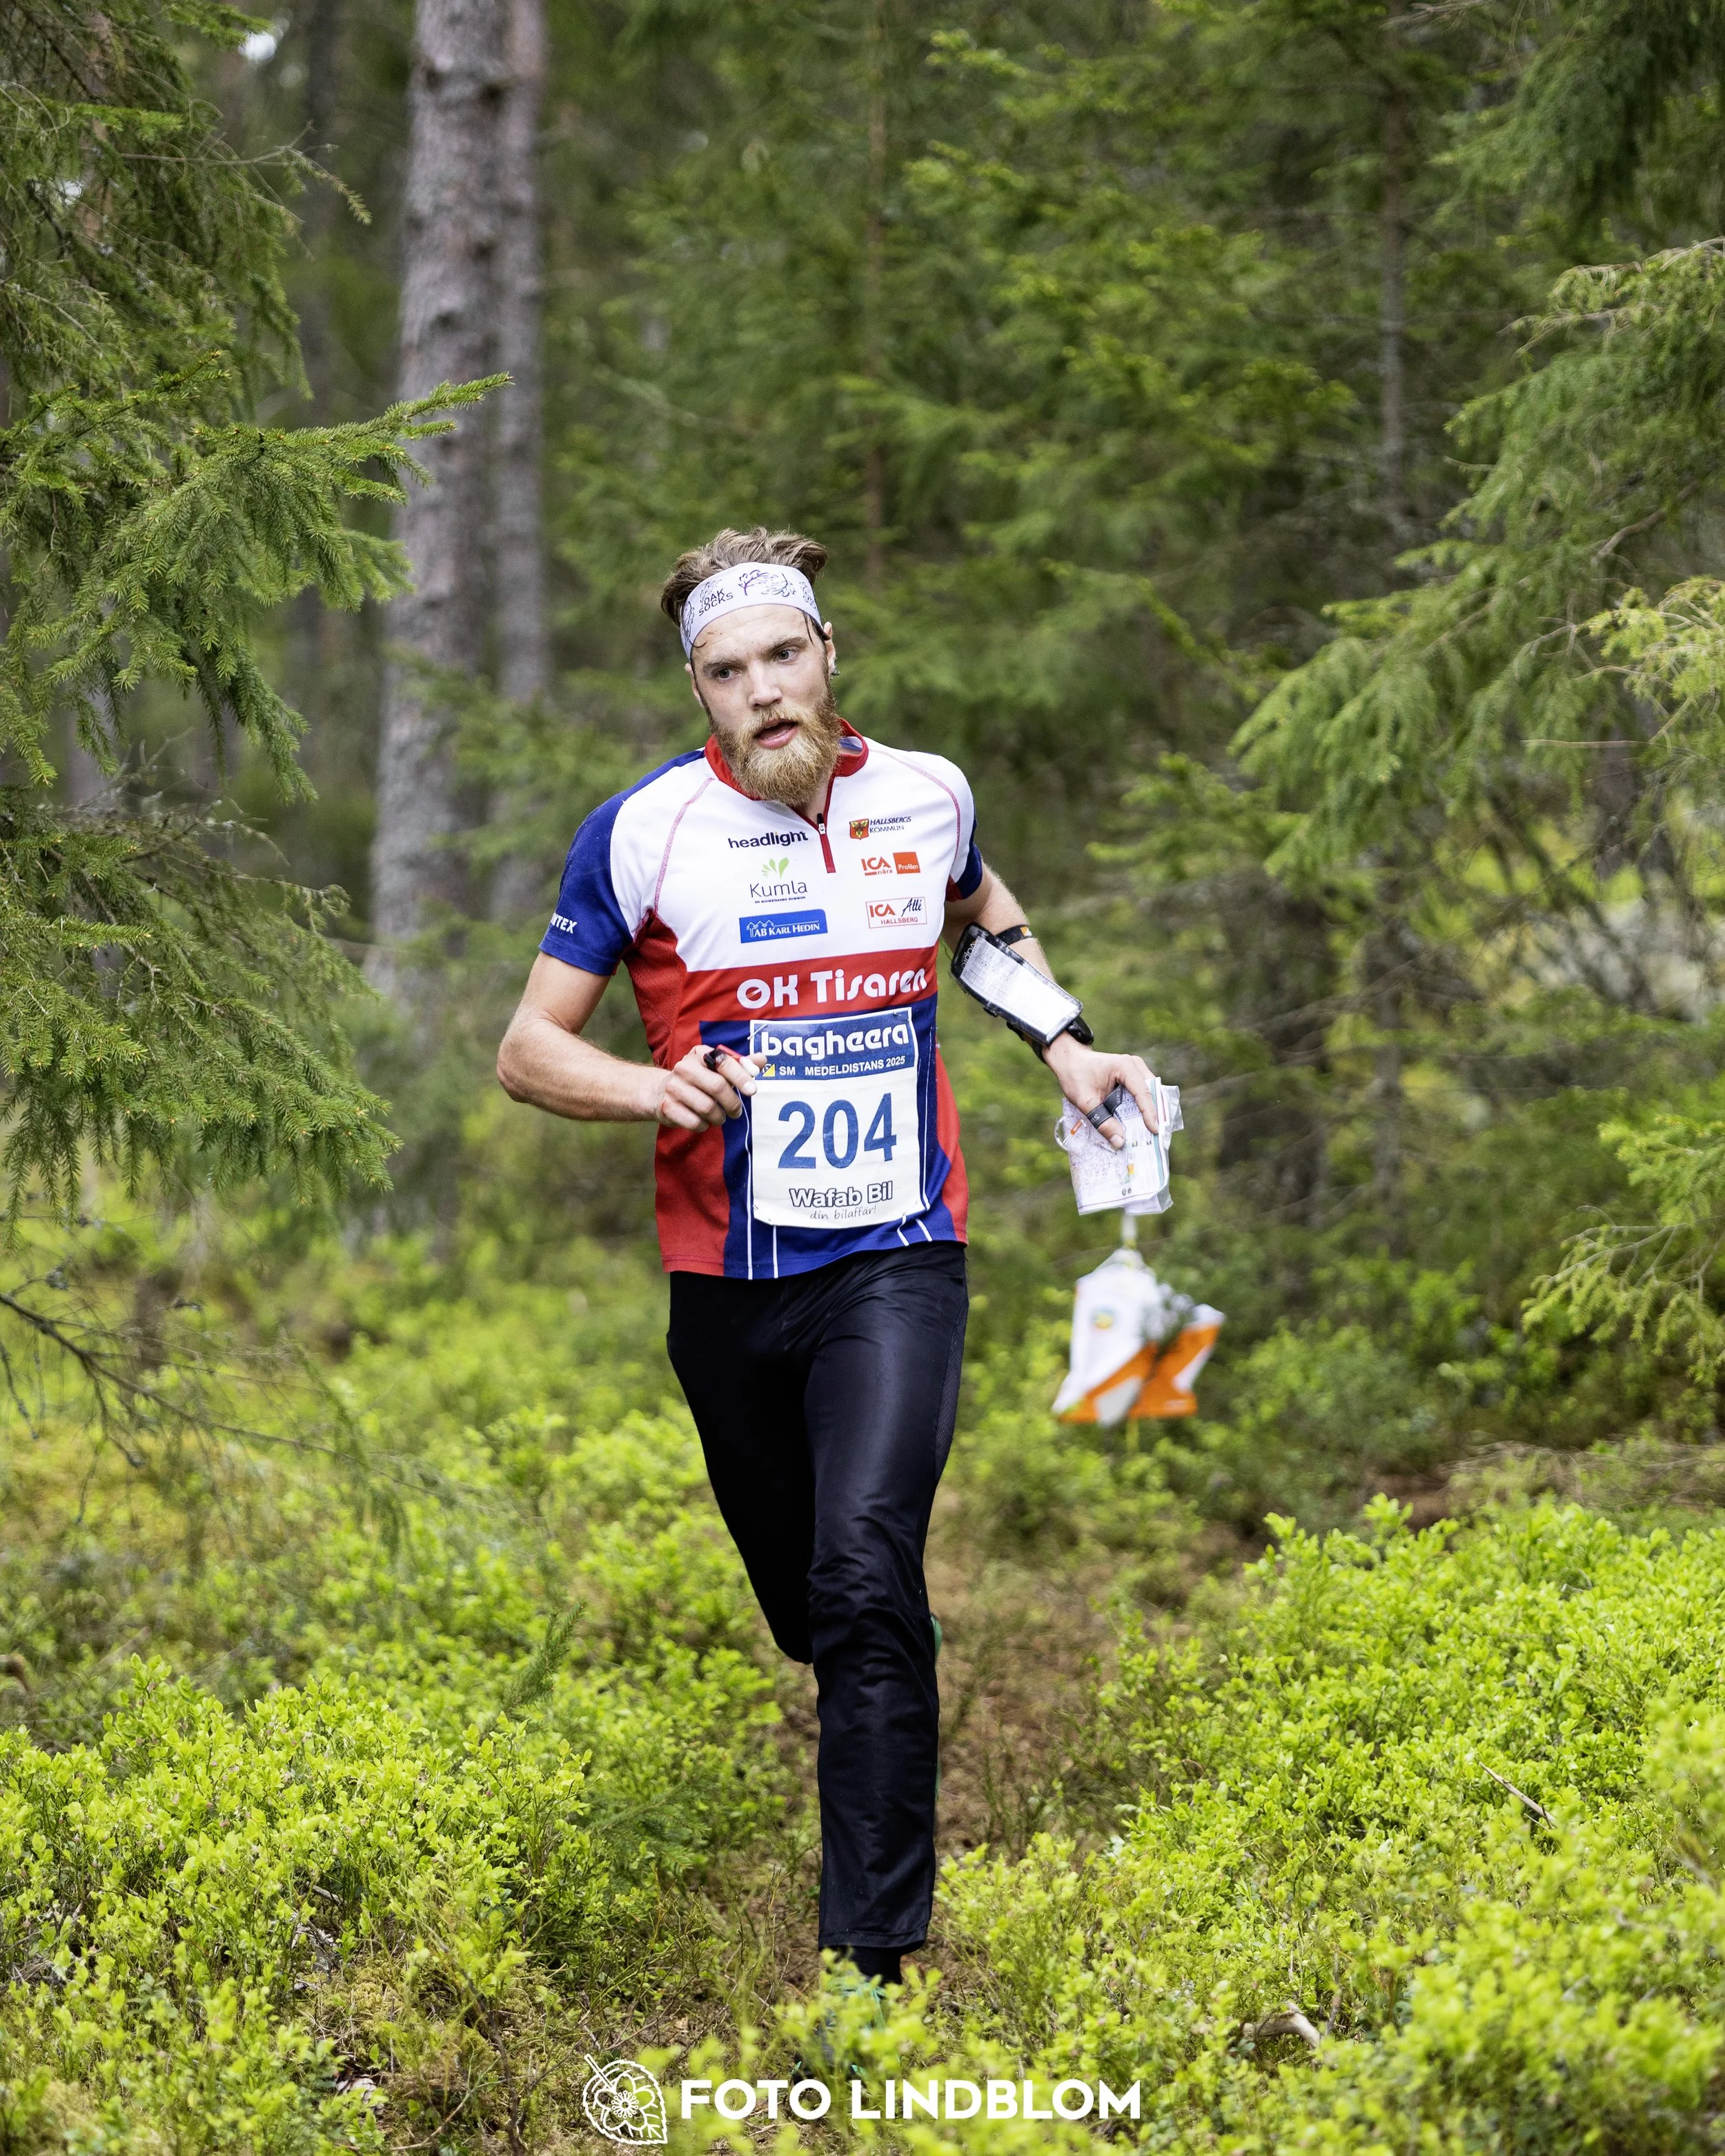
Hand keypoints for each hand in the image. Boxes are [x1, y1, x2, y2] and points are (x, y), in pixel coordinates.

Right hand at [652, 1044, 762, 1131]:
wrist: (661, 1091)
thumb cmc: (698, 1079)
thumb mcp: (717, 1068)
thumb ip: (740, 1064)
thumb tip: (762, 1059)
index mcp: (700, 1054)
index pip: (724, 1062)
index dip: (741, 1076)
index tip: (752, 1090)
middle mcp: (684, 1067)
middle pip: (717, 1086)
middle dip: (732, 1103)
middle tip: (736, 1112)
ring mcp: (673, 1086)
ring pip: (706, 1107)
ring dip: (719, 1117)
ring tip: (720, 1118)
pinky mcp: (666, 1106)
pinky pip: (693, 1121)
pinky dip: (703, 1125)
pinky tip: (704, 1122)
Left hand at [1044, 1035, 1162, 1149]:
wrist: (1070, 1062)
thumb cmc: (1076, 1077)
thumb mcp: (1086, 1102)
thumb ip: (1103, 1122)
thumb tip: (1120, 1142)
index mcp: (1124, 1066)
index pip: (1142, 1092)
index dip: (1150, 1113)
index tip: (1154, 1130)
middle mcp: (1134, 1065)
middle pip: (1151, 1092)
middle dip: (1155, 1113)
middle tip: (1156, 1135)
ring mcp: (1136, 1069)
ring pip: (1150, 1093)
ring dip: (1151, 1111)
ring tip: (1152, 1131)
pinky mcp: (1134, 1076)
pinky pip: (1144, 1093)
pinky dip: (1144, 1107)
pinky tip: (1142, 1122)